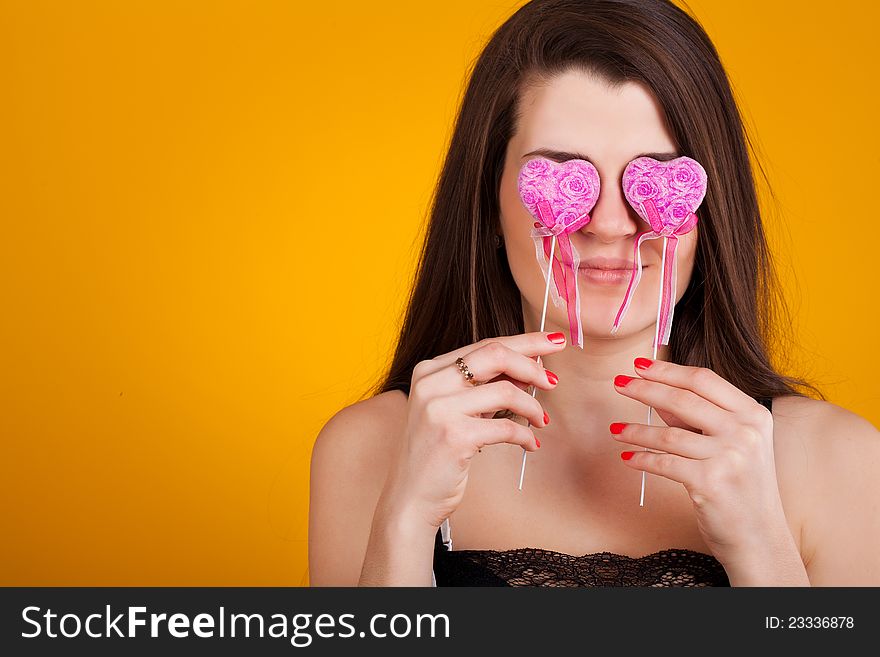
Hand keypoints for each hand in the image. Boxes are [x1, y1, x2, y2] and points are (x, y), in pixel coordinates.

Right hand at [383, 331, 564, 531]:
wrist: (410, 498)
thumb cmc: (437, 454)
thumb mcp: (455, 411)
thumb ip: (484, 387)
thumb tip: (531, 367)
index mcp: (429, 371)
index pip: (485, 345)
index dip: (524, 342)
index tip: (553, 343)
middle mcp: (431, 383)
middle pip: (496, 355)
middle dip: (533, 365)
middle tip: (554, 382)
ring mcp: (439, 409)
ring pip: (506, 390)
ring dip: (532, 407)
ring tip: (541, 421)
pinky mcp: (454, 436)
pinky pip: (506, 427)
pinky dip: (525, 435)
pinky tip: (531, 444)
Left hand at [609, 357, 792, 569]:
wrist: (759, 538)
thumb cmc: (740, 488)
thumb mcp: (728, 444)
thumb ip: (694, 417)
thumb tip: (655, 391)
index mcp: (753, 415)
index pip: (704, 380)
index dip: (668, 370)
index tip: (639, 366)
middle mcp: (745, 432)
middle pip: (684, 399)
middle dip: (645, 389)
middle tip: (619, 384)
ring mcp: (730, 457)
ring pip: (669, 434)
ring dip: (636, 431)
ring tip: (615, 429)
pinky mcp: (711, 482)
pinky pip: (664, 463)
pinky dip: (642, 459)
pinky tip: (628, 458)